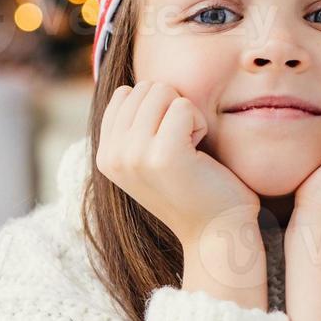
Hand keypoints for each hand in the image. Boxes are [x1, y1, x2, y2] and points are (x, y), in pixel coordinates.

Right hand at [95, 81, 260, 248]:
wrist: (215, 232)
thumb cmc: (192, 189)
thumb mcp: (147, 158)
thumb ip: (131, 127)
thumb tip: (126, 87)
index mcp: (105, 156)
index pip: (125, 93)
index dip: (157, 110)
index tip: (167, 144)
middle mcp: (113, 156)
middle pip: (146, 88)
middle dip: (172, 109)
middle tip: (182, 148)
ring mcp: (134, 155)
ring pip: (163, 92)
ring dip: (186, 116)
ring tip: (189, 150)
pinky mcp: (163, 154)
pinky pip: (184, 106)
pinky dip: (200, 124)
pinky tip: (199, 155)